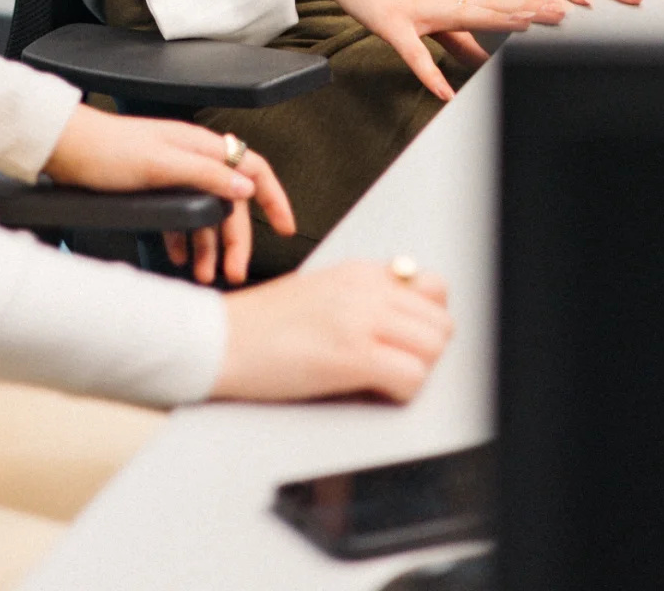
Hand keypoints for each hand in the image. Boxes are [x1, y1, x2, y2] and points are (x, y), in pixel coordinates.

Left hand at [42, 103, 294, 284]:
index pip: (252, 168)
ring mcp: (174, 173)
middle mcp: (192, 158)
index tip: (285, 228)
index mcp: (200, 146)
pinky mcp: (154, 187)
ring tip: (207, 274)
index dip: (274, 197)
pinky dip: (185, 239)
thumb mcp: (161, 165)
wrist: (66, 149)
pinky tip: (179, 256)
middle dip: (236, 239)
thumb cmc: (108, 150)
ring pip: (205, 213)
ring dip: (209, 245)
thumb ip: (206, 175)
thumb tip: (245, 190)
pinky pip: (181, 216)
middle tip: (234, 271)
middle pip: (230, 201)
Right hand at [214, 261, 451, 402]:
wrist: (222, 339)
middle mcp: (366, 289)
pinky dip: (403, 391)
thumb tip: (406, 318)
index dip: (428, 320)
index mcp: (360, 272)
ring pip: (434, 348)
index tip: (409, 338)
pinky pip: (411, 377)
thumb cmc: (263, 324)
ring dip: (418, 370)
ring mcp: (360, 320)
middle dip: (427, 351)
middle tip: (399, 365)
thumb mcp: (322, 292)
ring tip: (386, 379)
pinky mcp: (351, 356)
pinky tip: (376, 391)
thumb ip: (364, 297)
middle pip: (441, 321)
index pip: (434, 287)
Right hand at [293, 0, 564, 103]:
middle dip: (530, 13)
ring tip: (529, 33)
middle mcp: (439, 0)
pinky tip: (445, 93)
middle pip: (492, 7)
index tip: (564, 14)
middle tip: (566, 16)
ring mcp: (416, 10)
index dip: (530, 10)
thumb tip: (482, 58)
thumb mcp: (421, 5)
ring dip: (499, 25)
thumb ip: (452, 37)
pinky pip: (414, 52)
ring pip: (465, 17)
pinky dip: (430, 73)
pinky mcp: (391, 22)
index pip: (496, 5)